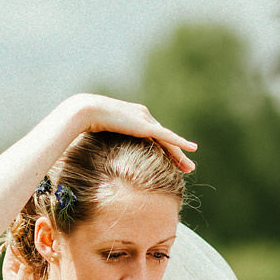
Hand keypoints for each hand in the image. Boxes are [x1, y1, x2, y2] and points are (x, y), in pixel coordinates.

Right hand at [64, 94, 196, 171]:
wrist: (87, 111)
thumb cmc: (87, 122)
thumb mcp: (102, 133)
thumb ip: (108, 141)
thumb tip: (100, 157)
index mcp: (135, 117)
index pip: (154, 136)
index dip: (164, 150)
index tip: (171, 162)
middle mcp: (144, 116)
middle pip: (165, 139)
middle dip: (177, 155)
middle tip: (187, 168)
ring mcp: (146, 120)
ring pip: (168, 140)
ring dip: (180, 155)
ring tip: (190, 168)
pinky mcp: (146, 126)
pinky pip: (167, 137)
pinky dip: (180, 143)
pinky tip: (191, 149)